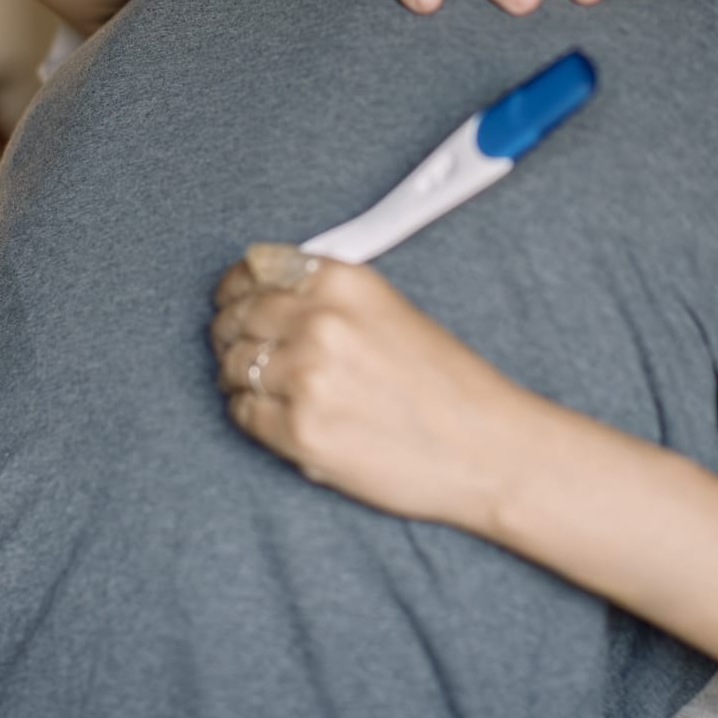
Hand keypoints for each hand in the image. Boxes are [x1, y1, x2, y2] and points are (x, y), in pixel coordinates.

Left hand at [211, 243, 534, 528]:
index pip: (255, 269)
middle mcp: (319, 322)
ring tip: (264, 390)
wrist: (487, 447)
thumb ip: (326, 295)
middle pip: (235, 318)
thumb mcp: (389, 309)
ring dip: (238, 378)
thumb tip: (261, 290)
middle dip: (229, 335)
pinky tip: (279, 418)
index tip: (231, 300)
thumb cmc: (448, 384)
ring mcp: (305, 379)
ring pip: (231, 368)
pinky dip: (251, 416)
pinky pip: (242, 416)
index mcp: (343, 283)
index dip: (235, 287)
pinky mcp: (300, 433)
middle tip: (238, 350)